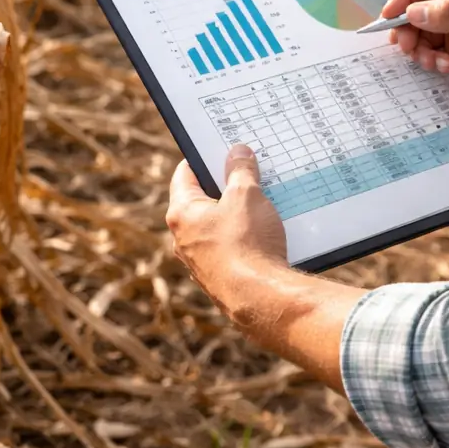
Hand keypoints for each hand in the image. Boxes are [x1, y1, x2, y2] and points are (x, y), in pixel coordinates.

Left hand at [166, 145, 286, 315]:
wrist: (260, 298)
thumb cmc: (247, 243)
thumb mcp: (247, 195)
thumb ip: (241, 170)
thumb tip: (237, 152)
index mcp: (182, 214)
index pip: (184, 174)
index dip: (203, 158)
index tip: (221, 149)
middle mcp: (183, 239)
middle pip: (202, 201)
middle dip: (225, 186)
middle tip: (247, 173)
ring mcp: (200, 262)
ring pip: (217, 227)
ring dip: (237, 214)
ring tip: (263, 203)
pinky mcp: (219, 278)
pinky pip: (230, 249)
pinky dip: (245, 238)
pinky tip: (267, 234)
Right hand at [381, 0, 448, 111]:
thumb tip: (413, 11)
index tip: (390, 16)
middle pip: (415, 5)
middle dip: (407, 27)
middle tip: (406, 47)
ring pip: (417, 29)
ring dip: (417, 47)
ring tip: (432, 63)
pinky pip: (427, 49)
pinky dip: (429, 59)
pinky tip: (445, 68)